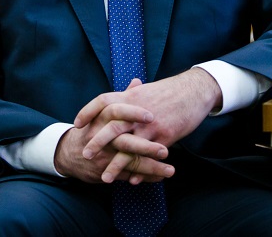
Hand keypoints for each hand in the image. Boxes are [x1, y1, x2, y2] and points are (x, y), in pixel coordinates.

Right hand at [53, 106, 173, 184]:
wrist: (68, 153)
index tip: (151, 116)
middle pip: (123, 142)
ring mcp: (103, 157)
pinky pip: (128, 175)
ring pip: (128, 163)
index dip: (132, 113)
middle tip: (165, 150)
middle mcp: (101, 138)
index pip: (116, 112)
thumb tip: (137, 81)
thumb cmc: (92, 128)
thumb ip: (122, 97)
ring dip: (150, 167)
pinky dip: (145, 177)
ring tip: (170, 170)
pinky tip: (161, 176)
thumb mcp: (102, 112)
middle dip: (145, 147)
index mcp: (101, 119)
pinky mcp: (105, 172)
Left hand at [74, 69, 221, 180]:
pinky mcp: (165, 137)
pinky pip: (149, 157)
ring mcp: (151, 125)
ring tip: (104, 178)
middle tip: (85, 155)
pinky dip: (140, 170)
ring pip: (129, 148)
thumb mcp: (147, 90)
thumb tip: (118, 98)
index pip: (103, 101)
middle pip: (112, 127)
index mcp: (131, 96)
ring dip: (116, 165)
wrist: (195, 91)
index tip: (77, 124)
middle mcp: (138, 111)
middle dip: (97, 143)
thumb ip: (131, 95)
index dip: (88, 111)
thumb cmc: (171, 91)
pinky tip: (133, 180)